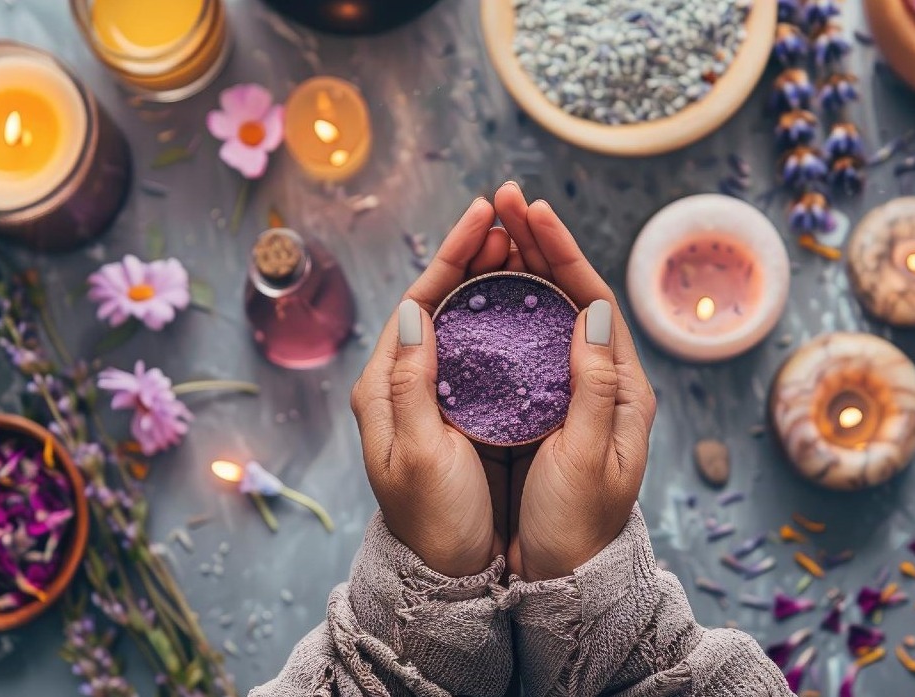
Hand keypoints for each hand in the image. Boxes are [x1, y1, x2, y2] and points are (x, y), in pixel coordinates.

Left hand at [350, 197, 514, 577]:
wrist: (447, 570)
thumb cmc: (431, 517)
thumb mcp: (415, 453)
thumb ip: (409, 384)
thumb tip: (413, 311)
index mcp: (383, 384)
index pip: (419, 298)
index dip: (453, 254)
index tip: (485, 216)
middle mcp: (404, 379)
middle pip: (440, 298)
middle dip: (476, 253)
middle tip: (512, 215)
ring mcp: (434, 391)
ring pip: (464, 316)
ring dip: (493, 277)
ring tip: (524, 241)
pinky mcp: (461, 407)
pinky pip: (482, 346)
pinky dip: (505, 315)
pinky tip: (531, 299)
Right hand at [493, 183, 656, 581]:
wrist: (561, 578)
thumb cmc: (578, 526)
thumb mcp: (589, 459)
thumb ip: (595, 387)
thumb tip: (595, 310)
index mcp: (624, 387)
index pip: (593, 298)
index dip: (560, 250)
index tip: (530, 211)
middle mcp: (599, 380)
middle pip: (567, 294)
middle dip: (534, 244)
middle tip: (502, 199)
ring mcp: (567, 391)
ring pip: (541, 313)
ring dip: (516, 267)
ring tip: (487, 227)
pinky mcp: (539, 406)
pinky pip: (520, 344)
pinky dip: (499, 310)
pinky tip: (475, 290)